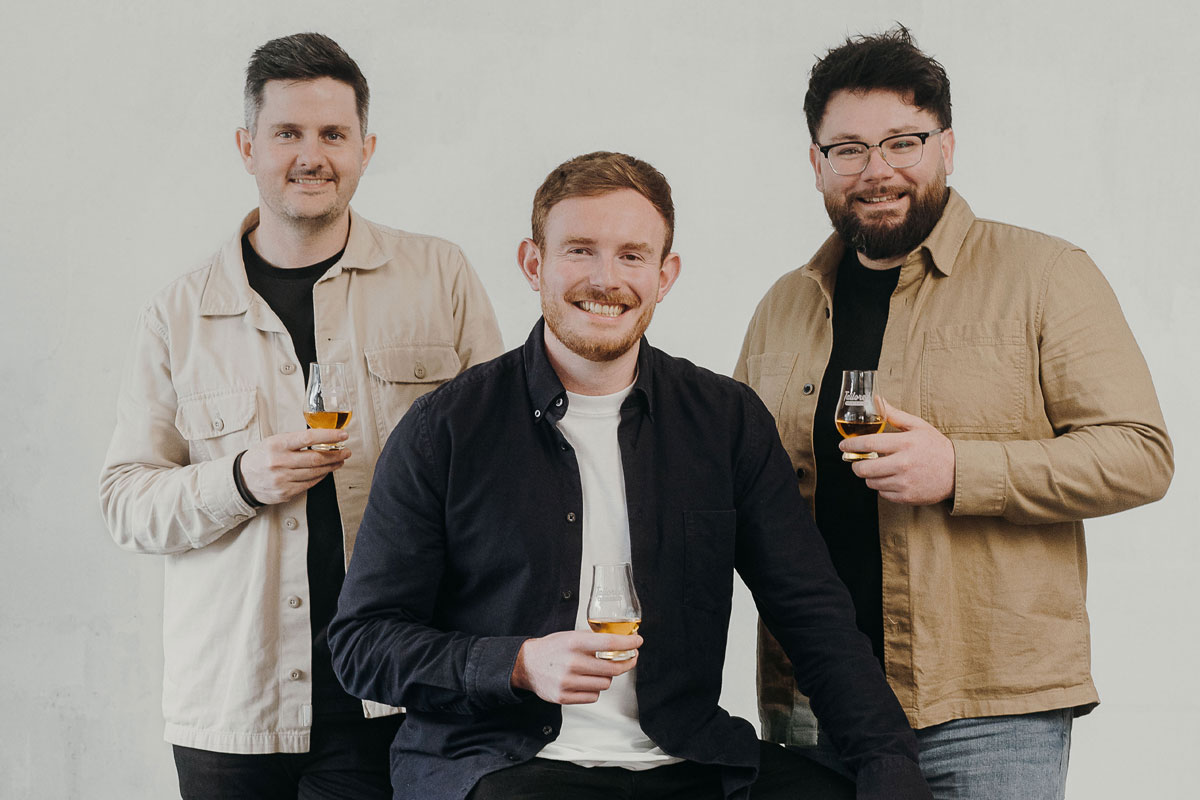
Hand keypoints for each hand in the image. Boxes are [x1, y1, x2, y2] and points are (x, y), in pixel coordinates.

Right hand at [239, 429, 350, 504]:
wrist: (242, 479)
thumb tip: (324, 437)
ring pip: (315, 472)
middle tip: (346, 451)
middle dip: (336, 454)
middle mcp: (279, 462)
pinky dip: (321, 477)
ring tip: (339, 460)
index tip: (343, 435)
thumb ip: (296, 440)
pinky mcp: (285, 493)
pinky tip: (326, 471)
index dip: (329, 436)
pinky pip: (309, 484)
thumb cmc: (262, 456)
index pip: (308, 438)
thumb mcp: (274, 441)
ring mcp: (282, 479)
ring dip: (331, 466)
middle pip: (316, 458)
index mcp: (277, 445)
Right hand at [511, 630, 641, 703]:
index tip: (638, 642)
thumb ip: (593, 639)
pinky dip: (594, 690)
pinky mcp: (564, 697)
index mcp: (574, 643)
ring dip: (607, 677)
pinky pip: (593, 697)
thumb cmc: (552, 649)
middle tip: (629, 658)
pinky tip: (586, 681)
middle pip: (613, 668)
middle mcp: (572, 662)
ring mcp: (567, 682)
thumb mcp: (571, 636)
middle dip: (625, 663)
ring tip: (598, 671)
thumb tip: (622, 641)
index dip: (628, 644)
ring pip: (605, 684)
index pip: (610, 643)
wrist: (526, 665)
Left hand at [841, 397, 954, 504]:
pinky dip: (882, 486)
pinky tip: (891, 479)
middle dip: (856, 464)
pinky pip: (882, 493)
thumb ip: (895, 415)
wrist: (957, 472)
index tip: (843, 446)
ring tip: (878, 469)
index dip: (851, 445)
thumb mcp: (918, 426)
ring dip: (869, 475)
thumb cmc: (936, 447)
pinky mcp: (907, 497)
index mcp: (905, 443)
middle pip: (864, 467)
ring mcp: (905, 482)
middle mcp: (903, 464)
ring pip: (871, 481)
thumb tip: (877, 400)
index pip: (869, 444)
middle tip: (857, 460)